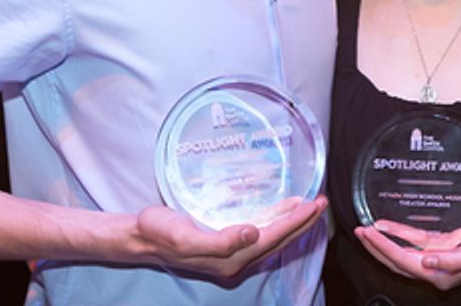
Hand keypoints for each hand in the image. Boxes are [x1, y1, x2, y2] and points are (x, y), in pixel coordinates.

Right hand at [132, 196, 325, 279]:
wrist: (140, 236)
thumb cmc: (159, 232)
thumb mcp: (184, 236)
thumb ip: (220, 241)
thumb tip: (253, 233)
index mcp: (230, 258)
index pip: (272, 238)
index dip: (295, 222)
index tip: (313, 205)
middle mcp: (236, 258)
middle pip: (278, 239)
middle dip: (302, 222)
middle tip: (321, 202)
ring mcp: (232, 251)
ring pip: (272, 236)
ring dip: (292, 221)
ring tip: (310, 204)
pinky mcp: (226, 240)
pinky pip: (259, 231)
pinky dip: (275, 219)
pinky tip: (282, 209)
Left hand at [354, 219, 460, 290]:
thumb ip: (451, 261)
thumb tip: (425, 263)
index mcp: (441, 275)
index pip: (403, 262)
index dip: (383, 248)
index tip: (368, 233)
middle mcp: (435, 269)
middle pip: (397, 261)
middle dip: (376, 247)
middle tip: (358, 231)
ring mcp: (437, 258)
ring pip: (402, 252)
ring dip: (383, 241)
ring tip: (365, 229)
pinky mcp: (441, 246)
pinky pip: (414, 240)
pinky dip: (398, 233)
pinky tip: (386, 225)